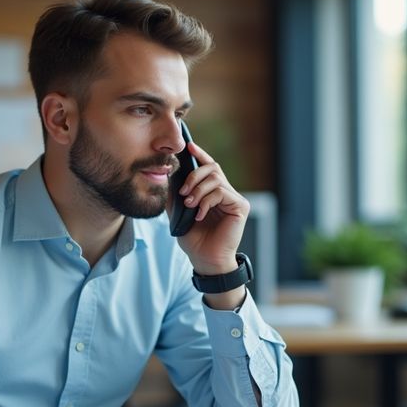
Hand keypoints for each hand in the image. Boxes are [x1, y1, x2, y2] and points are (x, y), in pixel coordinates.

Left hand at [172, 141, 249, 276]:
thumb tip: (166, 175)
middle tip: (183, 192)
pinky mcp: (240, 206)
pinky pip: (221, 192)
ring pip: (215, 178)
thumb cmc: (194, 239)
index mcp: (213, 192)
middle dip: (193, 175)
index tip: (189, 146)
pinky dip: (206, 201)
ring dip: (198, 190)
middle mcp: (226, 193)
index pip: (208, 167)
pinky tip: (200, 214)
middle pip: (212, 167)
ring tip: (190, 205)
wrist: (205, 260)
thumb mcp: (178, 213)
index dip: (200, 155)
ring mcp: (235, 199)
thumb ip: (175, 195)